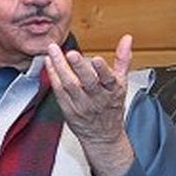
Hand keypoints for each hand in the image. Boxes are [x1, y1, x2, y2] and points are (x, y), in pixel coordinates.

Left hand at [45, 34, 134, 175]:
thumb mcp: (121, 84)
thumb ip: (122, 60)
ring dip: (60, 67)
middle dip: (79, 67)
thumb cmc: (111, 107)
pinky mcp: (68, 109)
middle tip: (71, 53)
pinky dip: (53, 76)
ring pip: (69, 85)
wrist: (102, 136)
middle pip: (87, 83)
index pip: (109, 80)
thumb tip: (127, 39)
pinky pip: (59, 91)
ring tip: (53, 52)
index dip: (103, 70)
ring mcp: (81, 105)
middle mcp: (97, 99)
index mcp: (112, 91)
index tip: (96, 59)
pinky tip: (49, 63)